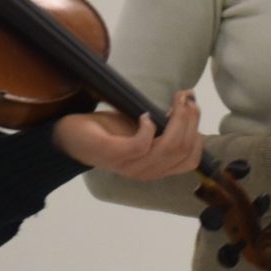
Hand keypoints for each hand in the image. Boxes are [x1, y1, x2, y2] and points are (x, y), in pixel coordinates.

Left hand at [52, 93, 202, 180]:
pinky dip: (148, 128)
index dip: (197, 132)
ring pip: (167, 147)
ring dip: (176, 120)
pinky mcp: (114, 154)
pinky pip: (141, 145)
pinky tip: (145, 115)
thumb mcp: (143, 130)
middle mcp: (147, 171)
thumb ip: (165, 126)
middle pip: (182, 150)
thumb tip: (189, 103)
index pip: (191, 159)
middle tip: (185, 99)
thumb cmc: (110, 133)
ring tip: (174, 102)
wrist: (73, 137)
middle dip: (190, 120)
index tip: (192, 107)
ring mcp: (130, 165)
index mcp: (157, 168)